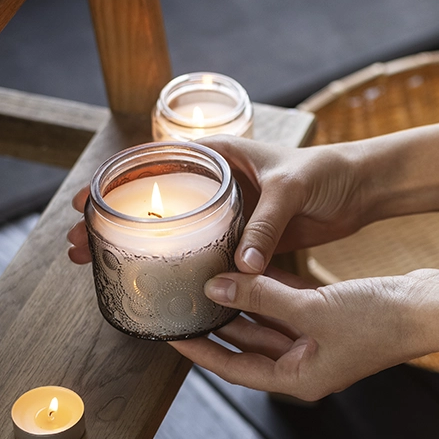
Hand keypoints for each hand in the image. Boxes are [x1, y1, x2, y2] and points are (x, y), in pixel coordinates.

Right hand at [66, 136, 368, 270]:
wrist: (361, 188)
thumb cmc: (327, 172)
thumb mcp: (291, 190)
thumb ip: (265, 227)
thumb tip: (241, 268)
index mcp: (218, 156)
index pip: (153, 161)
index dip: (113, 181)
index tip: (83, 201)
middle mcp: (216, 184)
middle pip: (152, 203)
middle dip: (111, 222)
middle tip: (77, 244)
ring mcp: (227, 214)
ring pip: (172, 232)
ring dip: (137, 249)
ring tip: (97, 264)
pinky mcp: (243, 240)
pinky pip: (204, 255)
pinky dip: (178, 268)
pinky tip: (152, 282)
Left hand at [171, 267, 438, 401]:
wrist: (429, 307)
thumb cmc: (377, 319)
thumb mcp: (311, 308)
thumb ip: (261, 296)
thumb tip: (215, 286)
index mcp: (297, 378)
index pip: (234, 368)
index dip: (200, 353)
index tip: (170, 338)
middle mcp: (304, 365)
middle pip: (247, 346)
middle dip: (217, 324)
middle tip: (182, 303)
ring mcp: (319, 343)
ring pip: (267, 323)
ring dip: (242, 303)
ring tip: (206, 280)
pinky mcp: (330, 319)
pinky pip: (289, 307)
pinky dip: (270, 291)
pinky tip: (248, 269)